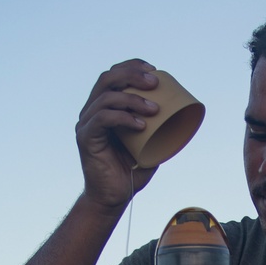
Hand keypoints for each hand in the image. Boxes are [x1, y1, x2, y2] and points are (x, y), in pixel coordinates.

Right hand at [75, 61, 160, 211]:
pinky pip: (103, 119)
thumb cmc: (130, 172)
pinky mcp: (85, 137)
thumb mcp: (149, 145)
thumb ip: (157, 129)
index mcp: (103, 106)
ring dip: (133, 99)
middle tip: (155, 83)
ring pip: (106, 97)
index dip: (132, 66)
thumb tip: (180, 115)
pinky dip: (124, 118)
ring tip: (154, 109)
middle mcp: (91, 111)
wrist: (112, 198)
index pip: (113, 75)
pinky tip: (141, 125)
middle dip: (133, 75)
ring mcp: (86, 123)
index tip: (154, 70)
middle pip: (108, 78)